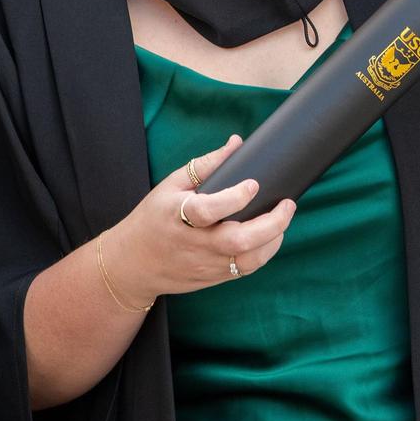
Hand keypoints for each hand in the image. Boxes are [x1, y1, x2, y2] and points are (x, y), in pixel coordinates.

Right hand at [102, 135, 295, 305]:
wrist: (131, 265)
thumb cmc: (154, 217)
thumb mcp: (172, 185)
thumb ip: (206, 165)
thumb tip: (236, 142)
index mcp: (177, 216)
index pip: (208, 211)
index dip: (234, 198)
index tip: (254, 183)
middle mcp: (193, 244)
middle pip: (236, 241)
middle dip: (269, 224)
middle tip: (288, 204)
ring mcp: (204, 264)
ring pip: (246, 261)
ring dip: (272, 240)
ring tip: (284, 217)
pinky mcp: (212, 278)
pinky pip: (245, 270)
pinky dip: (264, 253)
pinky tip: (272, 235)